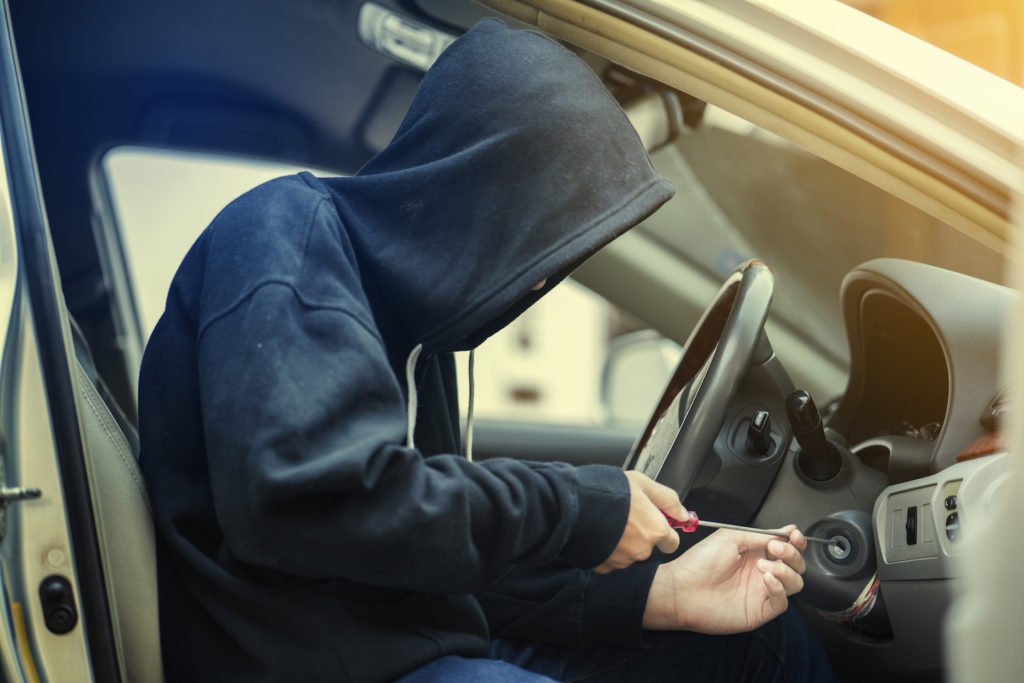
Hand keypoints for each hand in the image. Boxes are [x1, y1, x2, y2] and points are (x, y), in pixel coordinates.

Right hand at [594, 471, 683, 573]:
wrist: (571, 505)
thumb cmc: (607, 491)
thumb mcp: (643, 483)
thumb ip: (668, 499)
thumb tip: (683, 514)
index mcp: (656, 530)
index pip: (672, 542)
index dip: (664, 531)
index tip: (654, 521)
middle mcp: (642, 550)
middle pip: (648, 547)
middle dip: (640, 535)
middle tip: (625, 516)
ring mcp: (622, 560)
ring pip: (629, 553)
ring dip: (622, 542)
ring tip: (608, 522)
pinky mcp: (603, 566)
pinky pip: (611, 559)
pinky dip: (607, 549)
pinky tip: (599, 532)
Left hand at [642, 525, 806, 633]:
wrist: (682, 590)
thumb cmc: (699, 563)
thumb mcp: (730, 538)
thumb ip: (760, 535)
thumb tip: (785, 530)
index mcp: (755, 552)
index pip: (785, 546)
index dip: (794, 541)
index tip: (794, 535)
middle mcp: (762, 571)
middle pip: (795, 564)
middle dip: (792, 554)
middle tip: (776, 549)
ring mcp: (762, 591)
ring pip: (794, 582)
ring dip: (785, 571)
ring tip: (764, 566)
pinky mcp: (760, 610)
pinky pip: (782, 601)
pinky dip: (779, 589)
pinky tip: (767, 579)